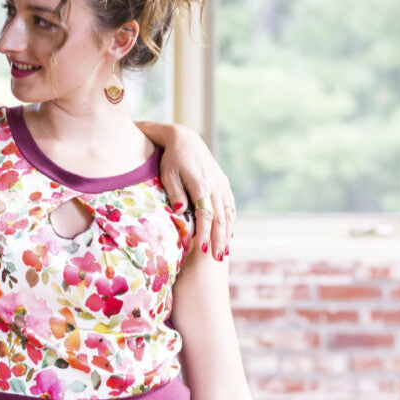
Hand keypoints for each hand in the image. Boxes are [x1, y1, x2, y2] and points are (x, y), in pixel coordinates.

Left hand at [152, 123, 234, 259]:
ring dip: (227, 234)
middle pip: (220, 217)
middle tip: (217, 259)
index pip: (205, 214)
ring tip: (224, 252)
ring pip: (228, 213)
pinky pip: (230, 206)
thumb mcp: (168, 175)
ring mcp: (222, 185)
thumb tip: (180, 212)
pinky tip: (228, 234)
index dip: (205, 233)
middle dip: (219, 239)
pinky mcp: (223, 184)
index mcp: (201, 185)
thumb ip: (175, 193)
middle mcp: (215, 186)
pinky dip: (230, 221)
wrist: (185, 140)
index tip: (202, 249)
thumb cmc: (172, 159)